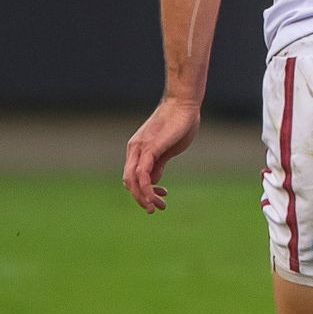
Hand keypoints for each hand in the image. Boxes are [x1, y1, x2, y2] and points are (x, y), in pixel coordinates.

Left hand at [124, 97, 200, 212]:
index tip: (162, 196)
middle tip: (154, 209)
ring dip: (143, 197)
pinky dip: (146, 188)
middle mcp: (135, 150)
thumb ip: (159, 163)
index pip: (133, 177)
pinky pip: (142, 173)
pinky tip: (155, 196)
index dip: (144, 191)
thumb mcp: (168, 148)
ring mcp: (140, 149)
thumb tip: (155, 180)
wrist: (183, 104)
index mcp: (138, 150)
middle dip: (141, 199)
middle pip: (129, 182)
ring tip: (157, 207)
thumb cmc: (180, 123)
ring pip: (132, 180)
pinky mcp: (150, 148)